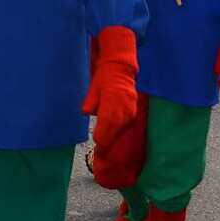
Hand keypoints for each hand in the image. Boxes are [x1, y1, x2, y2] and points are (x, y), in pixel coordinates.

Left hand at [82, 26, 138, 147]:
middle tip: (100, 151)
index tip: (95, 144)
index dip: (100, 139)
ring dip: (113, 138)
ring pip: (121, 131)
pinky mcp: (134, 112)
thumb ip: (90, 103)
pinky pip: (126, 126)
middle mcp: (123, 110)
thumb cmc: (104, 78)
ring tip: (105, 145)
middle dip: (106, 142)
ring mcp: (130, 111)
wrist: (120, 69)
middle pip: (114, 133)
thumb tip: (86, 113)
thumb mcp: (93, 88)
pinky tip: (113, 134)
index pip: (105, 128)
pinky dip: (119, 131)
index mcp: (112, 104)